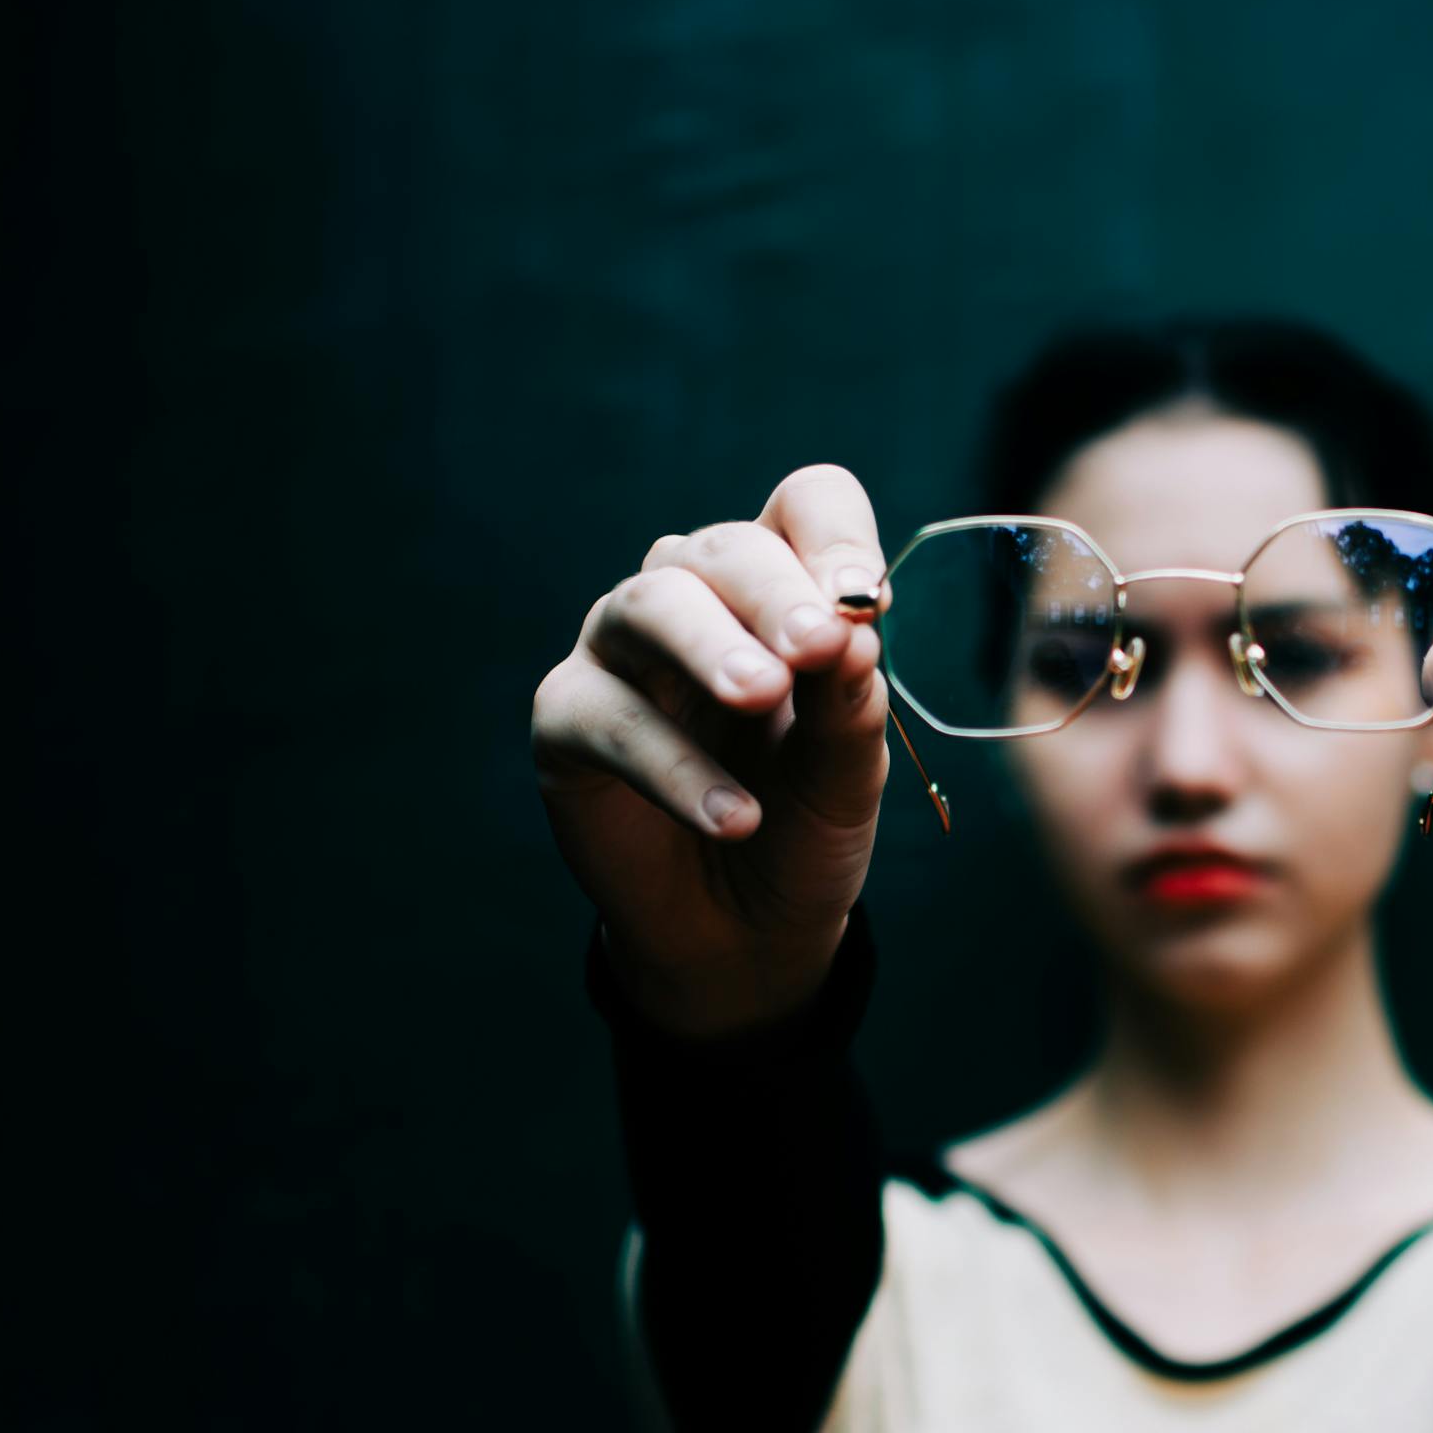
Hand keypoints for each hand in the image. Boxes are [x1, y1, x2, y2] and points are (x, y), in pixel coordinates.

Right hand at [530, 465, 891, 1035]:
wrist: (744, 926)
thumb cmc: (802, 819)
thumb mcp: (847, 770)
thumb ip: (852, 704)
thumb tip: (855, 634)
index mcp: (779, 586)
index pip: (804, 506)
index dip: (834, 538)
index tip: (865, 601)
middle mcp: (694, 595)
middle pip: (726, 549)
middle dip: (775, 594)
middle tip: (819, 645)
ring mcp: (621, 650)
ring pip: (650, 606)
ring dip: (711, 648)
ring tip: (761, 698)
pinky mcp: (567, 719)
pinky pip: (609, 720)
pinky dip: (674, 767)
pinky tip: (732, 816)